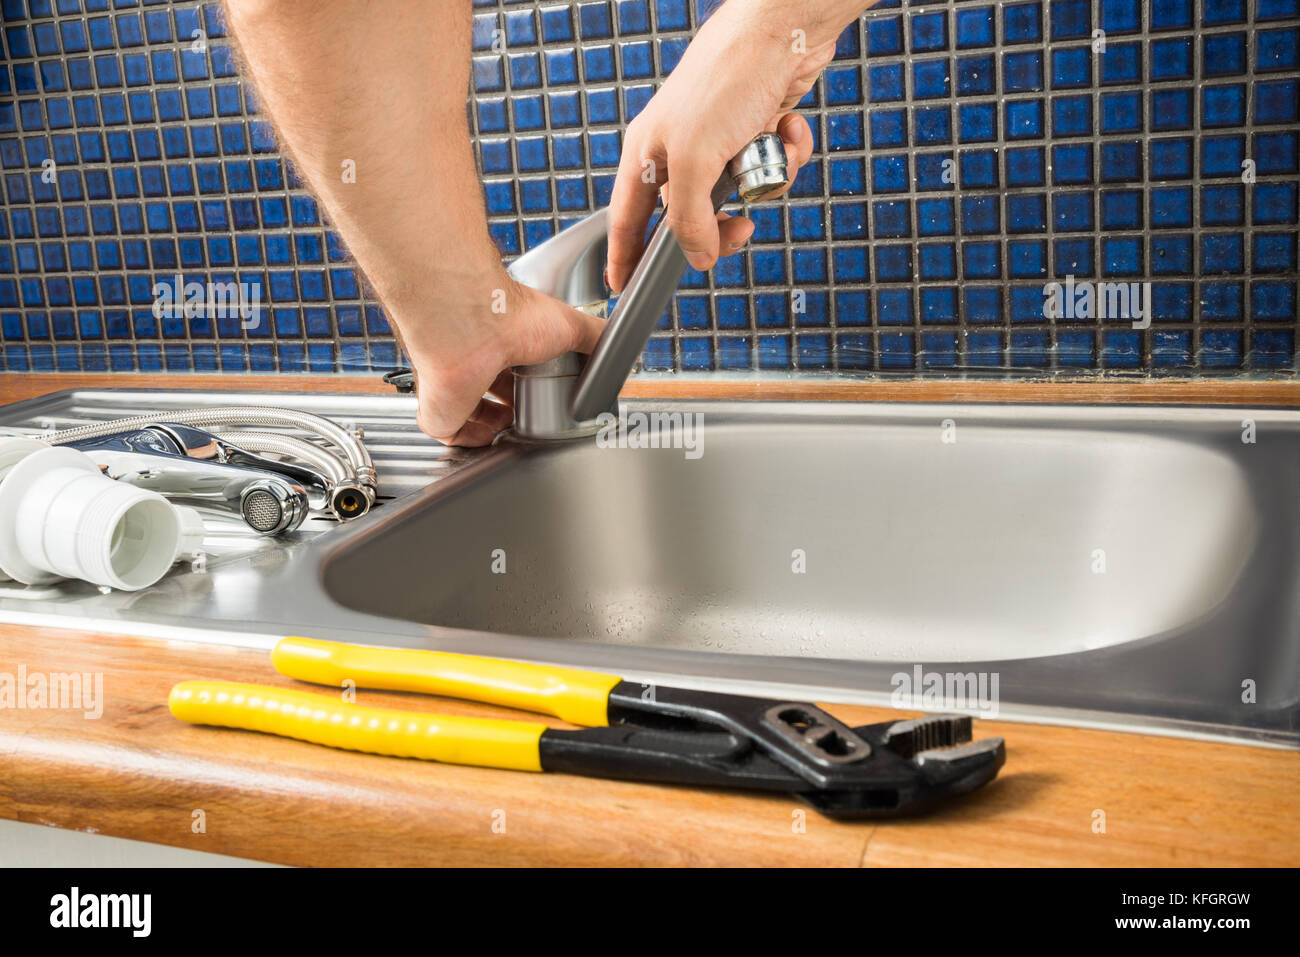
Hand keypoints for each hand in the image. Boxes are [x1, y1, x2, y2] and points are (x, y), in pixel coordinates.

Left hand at [402, 276, 603, 446]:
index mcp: (496, 339)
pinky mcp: (438, 408)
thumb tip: (618, 347)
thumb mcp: (570, 325)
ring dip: (489, 426)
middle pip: (486, 391)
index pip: (507, 367)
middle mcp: (470, 359)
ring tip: (513, 435)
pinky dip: (469, 440)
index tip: (540, 398)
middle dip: (508, 409)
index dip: (523, 386)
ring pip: (466, 412)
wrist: (476, 322)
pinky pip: (448, 432)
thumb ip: (595, 336)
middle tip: (529, 420)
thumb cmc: (511, 314)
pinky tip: (489, 440)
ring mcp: (451, 383)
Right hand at [606, 0, 832, 291]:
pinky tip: (787, 126)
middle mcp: (679, 149)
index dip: (625, 256)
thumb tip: (698, 258)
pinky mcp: (755, 128)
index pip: (627, 219)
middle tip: (744, 228)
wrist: (781, 30)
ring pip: (740, 192)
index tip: (623, 287)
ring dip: (766, 179)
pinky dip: (785, 152)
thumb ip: (690, 219)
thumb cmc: (727, 79)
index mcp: (647, 153)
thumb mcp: (696, 161)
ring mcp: (719, 140)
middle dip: (725, 223)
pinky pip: (770, 164)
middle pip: (693, 216)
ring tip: (769, 152)